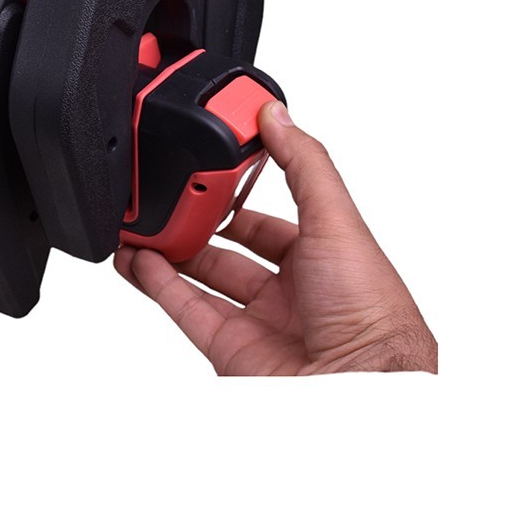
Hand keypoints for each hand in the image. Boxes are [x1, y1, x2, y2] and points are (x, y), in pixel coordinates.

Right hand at [114, 101, 437, 374]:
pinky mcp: (229, 350)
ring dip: (167, 254)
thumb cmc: (369, 312)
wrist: (358, 387)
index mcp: (322, 259)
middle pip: (228, 250)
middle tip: (167, 199)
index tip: (208, 171)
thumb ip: (304, 165)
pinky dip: (156, 284)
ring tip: (138, 226)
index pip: (268, 221)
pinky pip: (184, 310)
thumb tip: (277, 117)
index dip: (237, 197)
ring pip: (200, 281)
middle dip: (196, 225)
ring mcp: (257, 323)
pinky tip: (136, 260)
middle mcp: (290, 292)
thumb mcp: (337, 221)